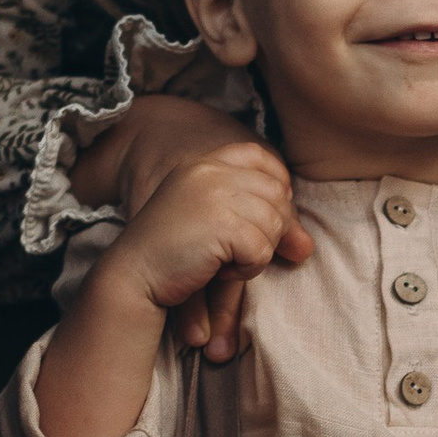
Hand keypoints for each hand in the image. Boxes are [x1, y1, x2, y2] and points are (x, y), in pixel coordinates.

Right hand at [73, 93, 307, 359]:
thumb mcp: (216, 226)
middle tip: (231, 250)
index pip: (265, 160)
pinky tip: (216, 270)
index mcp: (207, 162)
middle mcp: (213, 170)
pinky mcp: (221, 224)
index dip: (273, 192)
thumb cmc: (173, 254)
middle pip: (277, 196)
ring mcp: (216, 193)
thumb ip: (259, 223)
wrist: (132, 277)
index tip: (254, 221)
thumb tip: (306, 248)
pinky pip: (261, 250)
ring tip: (220, 260)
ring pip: (274, 224)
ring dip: (253, 253)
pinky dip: (245, 269)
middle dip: (265, 231)